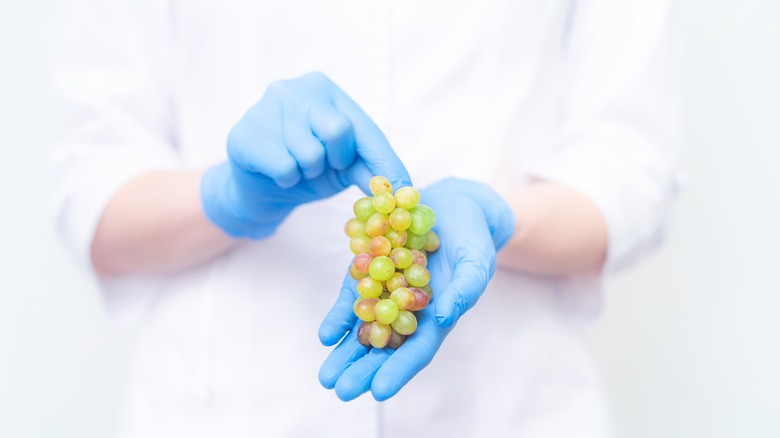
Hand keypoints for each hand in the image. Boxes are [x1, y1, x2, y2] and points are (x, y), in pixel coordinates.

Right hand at [201, 72, 410, 237]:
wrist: (257, 190)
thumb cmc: (304, 171)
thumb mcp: (343, 168)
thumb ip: (371, 171)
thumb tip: (405, 192)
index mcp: (325, 91)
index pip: (364, 127)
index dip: (385, 162)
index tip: (403, 192)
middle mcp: (294, 89)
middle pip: (338, 131)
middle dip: (335, 161)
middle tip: (321, 166)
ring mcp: (265, 107)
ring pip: (309, 153)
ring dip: (307, 173)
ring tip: (295, 168)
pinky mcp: (244, 133)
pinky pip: (284, 167)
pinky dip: (286, 180)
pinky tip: (275, 172)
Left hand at [317, 177, 514, 400]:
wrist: (452, 208)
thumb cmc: (472, 240)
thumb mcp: (476, 262)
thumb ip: (465, 289)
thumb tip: (443, 316)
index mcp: (437, 318)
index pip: (417, 351)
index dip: (399, 371)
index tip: (379, 391)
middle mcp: (408, 313)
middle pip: (384, 348)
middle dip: (363, 370)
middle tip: (340, 390)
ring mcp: (386, 294)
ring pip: (363, 331)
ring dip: (345, 354)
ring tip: (326, 378)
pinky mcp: (369, 273)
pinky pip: (352, 300)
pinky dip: (339, 318)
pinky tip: (325, 335)